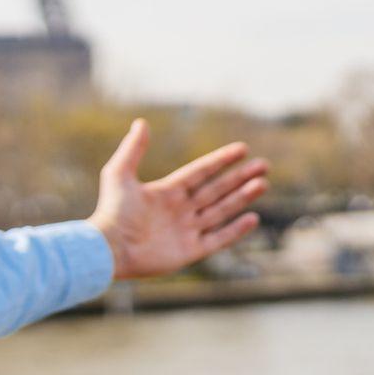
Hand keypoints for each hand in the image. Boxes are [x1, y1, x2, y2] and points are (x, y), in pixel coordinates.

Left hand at [86, 119, 268, 280]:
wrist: (109, 248)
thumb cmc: (111, 211)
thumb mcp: (119, 174)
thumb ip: (133, 149)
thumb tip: (141, 122)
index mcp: (166, 191)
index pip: (201, 172)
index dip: (221, 160)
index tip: (243, 148)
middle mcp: (179, 210)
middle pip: (216, 190)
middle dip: (240, 178)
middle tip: (264, 166)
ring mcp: (186, 231)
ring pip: (221, 211)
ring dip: (242, 198)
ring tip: (262, 184)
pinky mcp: (189, 251)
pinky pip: (218, 239)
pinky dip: (235, 230)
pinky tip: (252, 217)